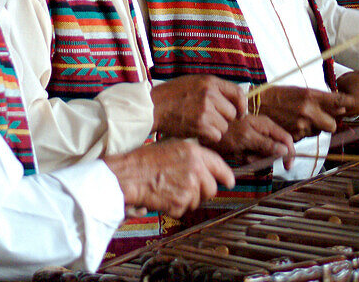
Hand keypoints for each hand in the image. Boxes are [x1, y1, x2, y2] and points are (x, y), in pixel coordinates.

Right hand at [103, 138, 233, 217]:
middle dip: (203, 192)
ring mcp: (189, 187)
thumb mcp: (172, 147)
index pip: (219, 165)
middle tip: (188, 190)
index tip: (230, 182)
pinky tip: (163, 197)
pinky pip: (183, 210)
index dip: (226, 175)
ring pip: (198, 201)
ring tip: (169, 190)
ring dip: (187, 200)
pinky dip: (174, 208)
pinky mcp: (180, 203)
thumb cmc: (144, 160)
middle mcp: (196, 169)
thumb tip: (206, 168)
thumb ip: (192, 157)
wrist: (128, 175)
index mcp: (194, 153)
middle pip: (211, 188)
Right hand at [149, 75, 245, 142]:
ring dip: (215, 129)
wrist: (154, 107)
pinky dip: (208, 137)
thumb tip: (233, 101)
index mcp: (210, 81)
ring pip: (224, 126)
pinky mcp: (200, 125)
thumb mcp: (194, 83)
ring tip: (200, 123)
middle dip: (224, 119)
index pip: (238, 93)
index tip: (240, 113)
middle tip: (210, 119)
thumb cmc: (173, 95)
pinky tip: (197, 131)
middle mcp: (210, 94)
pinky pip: (216, 135)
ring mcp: (205, 110)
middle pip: (232, 113)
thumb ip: (214, 89)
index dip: (242, 105)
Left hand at [203, 114, 295, 169]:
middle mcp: (263, 132)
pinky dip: (247, 160)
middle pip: (275, 150)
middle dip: (265, 158)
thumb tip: (285, 150)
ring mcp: (255, 140)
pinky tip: (238, 156)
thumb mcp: (247, 138)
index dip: (289, 153)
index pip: (286, 139)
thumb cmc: (226, 132)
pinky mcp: (248, 147)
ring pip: (264, 156)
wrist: (207, 133)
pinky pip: (254, 158)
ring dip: (254, 159)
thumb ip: (267, 144)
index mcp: (266, 126)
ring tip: (241, 155)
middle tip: (251, 156)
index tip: (287, 166)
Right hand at [257, 86, 357, 139]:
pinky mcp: (293, 137)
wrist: (253, 106)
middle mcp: (308, 111)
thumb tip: (337, 106)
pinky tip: (291, 124)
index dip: (355, 103)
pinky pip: (306, 138)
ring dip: (314, 128)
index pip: (339, 100)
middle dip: (329, 123)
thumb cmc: (276, 96)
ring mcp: (301, 126)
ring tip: (298, 118)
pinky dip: (302, 134)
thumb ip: (318, 99)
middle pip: (333, 125)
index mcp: (310, 95)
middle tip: (319, 116)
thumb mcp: (298, 92)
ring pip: (319, 132)